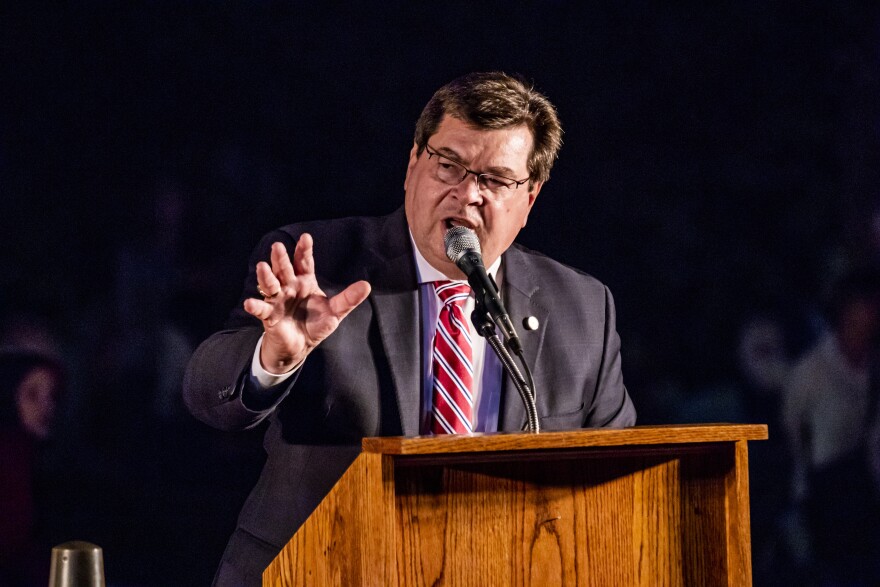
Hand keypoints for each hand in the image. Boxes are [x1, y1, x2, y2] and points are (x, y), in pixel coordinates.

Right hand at [243, 234, 370, 373]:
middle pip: (284, 270)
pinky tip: (249, 303)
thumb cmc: (315, 324)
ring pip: (270, 285)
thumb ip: (348, 299)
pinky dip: (255, 306)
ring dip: (266, 276)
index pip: (304, 263)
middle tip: (278, 247)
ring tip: (262, 267)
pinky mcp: (270, 316)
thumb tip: (366, 285)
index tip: (306, 238)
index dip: (304, 251)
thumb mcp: (335, 312)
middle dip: (281, 259)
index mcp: (305, 282)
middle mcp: (289, 287)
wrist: (300, 346)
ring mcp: (278, 300)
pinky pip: (261, 309)